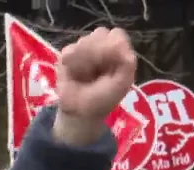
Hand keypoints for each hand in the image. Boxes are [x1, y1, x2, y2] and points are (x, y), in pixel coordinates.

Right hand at [53, 27, 135, 144]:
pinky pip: (69, 52)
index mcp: (118, 51)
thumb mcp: (121, 84)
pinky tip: (75, 75)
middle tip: (97, 72)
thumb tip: (119, 43)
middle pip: (100, 33)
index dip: (112, 46)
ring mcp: (84, 48)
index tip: (109, 63)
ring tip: (86, 77)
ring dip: (85, 63)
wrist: (79, 112)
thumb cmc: (103, 99)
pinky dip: (73, 66)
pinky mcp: (67, 54)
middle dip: (99, 55)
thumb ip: (126, 63)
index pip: (116, 34)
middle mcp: (102, 45)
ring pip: (84, 42)